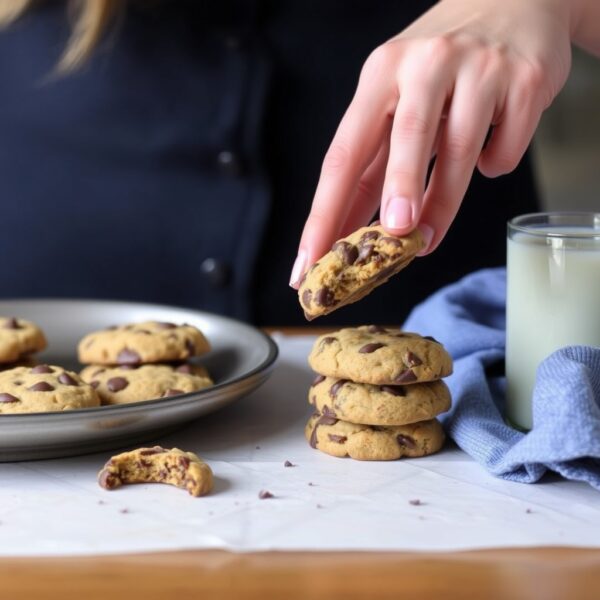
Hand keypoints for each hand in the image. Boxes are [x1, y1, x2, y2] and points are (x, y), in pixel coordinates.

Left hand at [290, 0, 572, 286]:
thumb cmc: (440, 66)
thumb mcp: (396, 97)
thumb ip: (377, 160)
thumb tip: (353, 229)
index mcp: (381, 74)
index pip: (344, 152)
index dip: (325, 212)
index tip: (310, 260)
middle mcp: (425, 63)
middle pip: (407, 137)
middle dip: (398, 189)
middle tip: (393, 235)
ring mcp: (478, 69)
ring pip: (459, 148)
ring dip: (443, 203)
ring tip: (427, 240)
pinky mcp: (524, 81)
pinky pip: (507, 144)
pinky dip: (495, 165)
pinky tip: (487, 159)